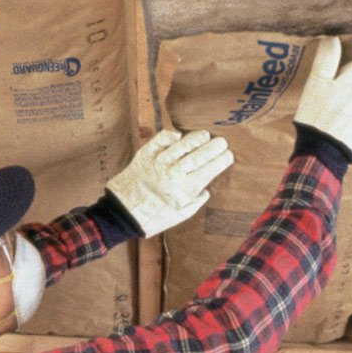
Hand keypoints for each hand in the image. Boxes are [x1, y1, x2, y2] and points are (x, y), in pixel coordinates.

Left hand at [107, 129, 234, 237]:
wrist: (123, 212)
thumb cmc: (153, 217)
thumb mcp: (180, 215)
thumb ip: (196, 201)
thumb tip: (206, 188)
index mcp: (184, 190)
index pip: (209, 170)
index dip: (221, 160)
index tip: (228, 155)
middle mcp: (173, 173)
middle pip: (199, 155)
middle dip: (214, 147)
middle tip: (222, 142)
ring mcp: (158, 161)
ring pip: (183, 144)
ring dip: (196, 138)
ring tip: (205, 135)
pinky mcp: (145, 154)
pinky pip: (162, 139)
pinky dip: (172, 136)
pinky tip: (179, 136)